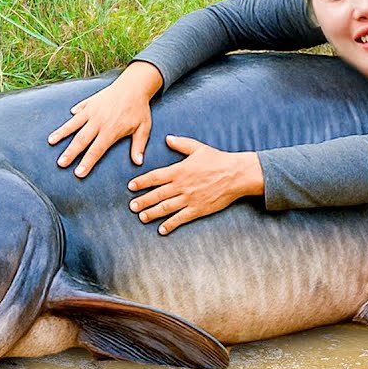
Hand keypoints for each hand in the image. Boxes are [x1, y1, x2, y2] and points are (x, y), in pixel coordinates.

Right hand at [48, 62, 161, 176]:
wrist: (134, 86)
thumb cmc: (139, 109)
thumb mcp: (144, 128)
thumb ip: (139, 146)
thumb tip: (138, 162)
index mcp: (111, 130)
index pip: (96, 150)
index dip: (87, 162)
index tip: (78, 173)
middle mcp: (98, 121)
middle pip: (81, 140)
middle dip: (70, 152)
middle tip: (60, 163)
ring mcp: (92, 111)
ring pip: (74, 124)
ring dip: (62, 133)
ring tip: (51, 141)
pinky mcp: (90, 102)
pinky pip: (78, 109)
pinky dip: (72, 116)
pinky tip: (63, 123)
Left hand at [128, 135, 262, 234]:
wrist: (236, 175)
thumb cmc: (218, 160)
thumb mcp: (198, 148)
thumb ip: (181, 144)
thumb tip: (167, 138)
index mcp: (179, 170)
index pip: (155, 177)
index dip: (141, 182)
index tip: (131, 187)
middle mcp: (181, 186)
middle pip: (157, 195)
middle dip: (142, 201)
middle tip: (131, 206)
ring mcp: (189, 199)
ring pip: (165, 208)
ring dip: (152, 213)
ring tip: (142, 217)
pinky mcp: (198, 209)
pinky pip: (181, 218)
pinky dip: (170, 224)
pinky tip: (162, 229)